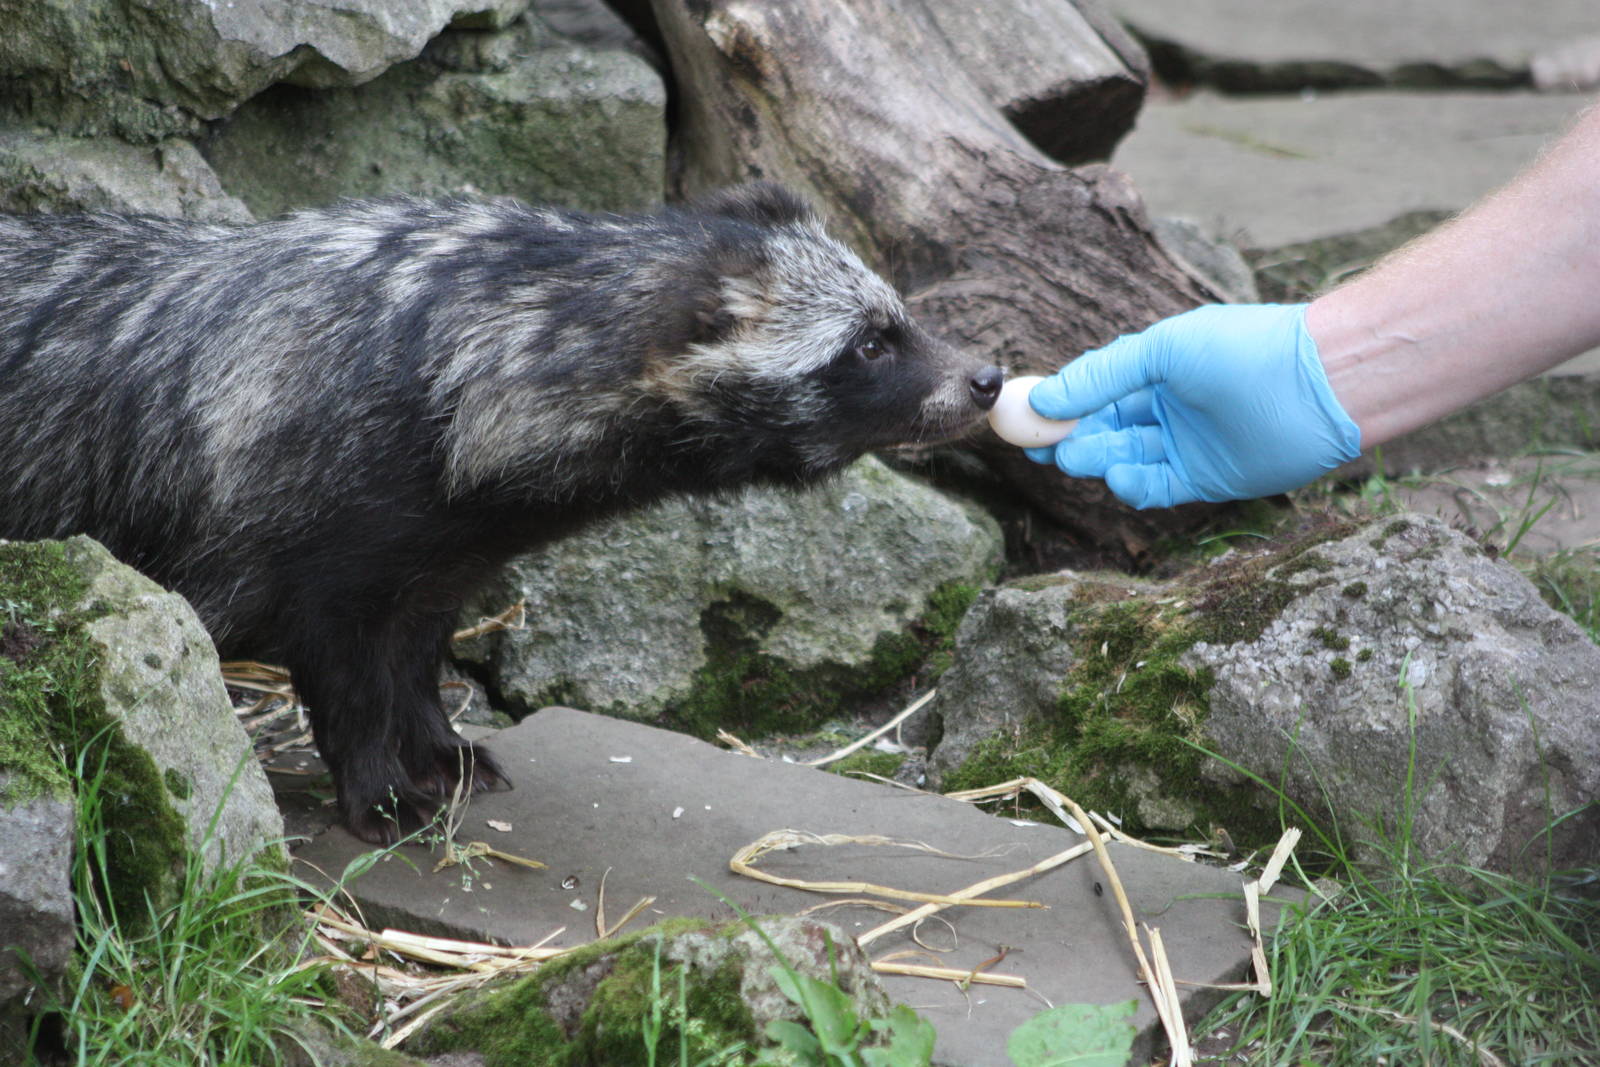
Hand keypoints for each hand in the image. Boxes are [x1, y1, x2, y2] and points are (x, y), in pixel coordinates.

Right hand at [1025, 304, 1360, 508]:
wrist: (1320, 385)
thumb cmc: (1245, 350)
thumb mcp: (1162, 350)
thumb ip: (1102, 376)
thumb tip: (1043, 399)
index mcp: (1159, 368)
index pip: (1096, 389)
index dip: (1060, 403)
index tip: (1024, 415)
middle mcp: (1171, 406)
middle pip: (1104, 428)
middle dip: (1068, 437)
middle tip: (1037, 447)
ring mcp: (1188, 444)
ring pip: (1125, 457)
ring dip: (1095, 459)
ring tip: (1073, 457)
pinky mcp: (1207, 479)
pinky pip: (1156, 487)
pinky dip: (1133, 485)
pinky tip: (1120, 476)